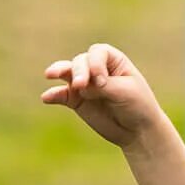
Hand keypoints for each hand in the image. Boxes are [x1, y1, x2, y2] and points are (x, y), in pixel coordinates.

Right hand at [40, 43, 167, 150]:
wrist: (138, 131)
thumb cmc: (137, 106)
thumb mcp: (124, 92)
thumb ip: (102, 86)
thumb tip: (77, 86)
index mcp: (113, 60)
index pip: (98, 53)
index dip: (96, 63)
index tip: (102, 80)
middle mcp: (96, 68)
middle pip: (81, 62)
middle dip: (79, 71)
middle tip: (80, 84)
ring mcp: (85, 85)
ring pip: (68, 74)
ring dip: (60, 72)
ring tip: (50, 75)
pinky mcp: (77, 101)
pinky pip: (61, 95)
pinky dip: (54, 95)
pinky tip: (46, 97)